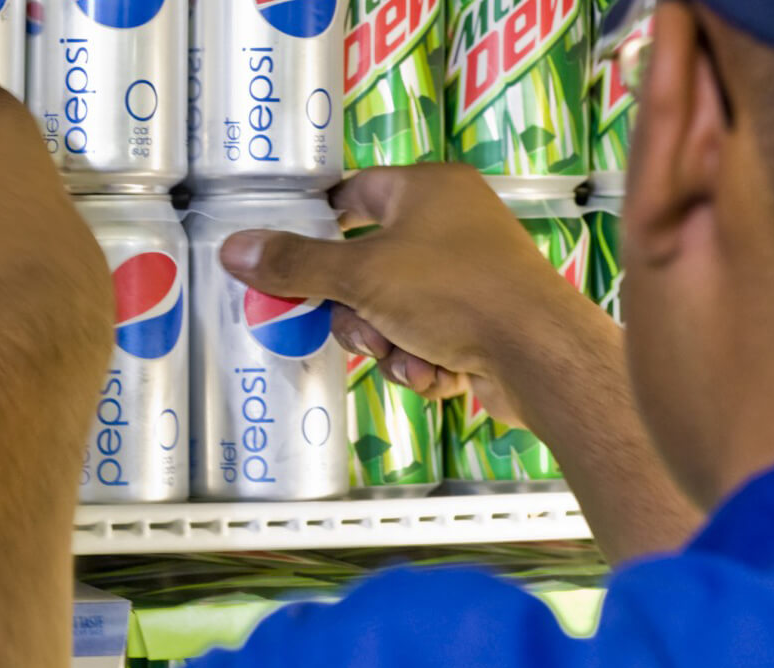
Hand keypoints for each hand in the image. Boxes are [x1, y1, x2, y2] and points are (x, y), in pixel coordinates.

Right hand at [219, 164, 603, 424]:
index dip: (319, 226)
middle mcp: (453, 224)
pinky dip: (423, 362)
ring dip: (390, 345)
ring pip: (392, 313)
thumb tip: (234, 249)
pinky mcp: (482, 324)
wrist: (539, 355)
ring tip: (410, 355)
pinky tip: (438, 372)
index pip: (354, 194)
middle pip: (366, 267)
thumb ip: (296, 265)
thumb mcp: (362, 276)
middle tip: (366, 329)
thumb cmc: (455, 293)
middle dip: (358, 313)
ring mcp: (470, 276)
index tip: (290, 261)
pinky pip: (425, 340)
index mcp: (429, 189)